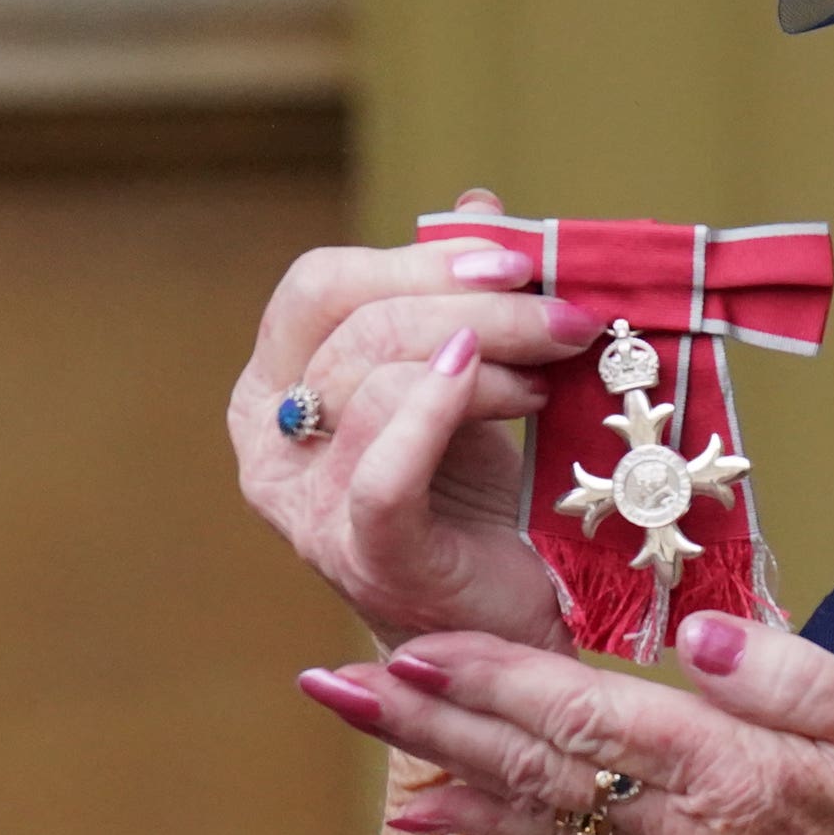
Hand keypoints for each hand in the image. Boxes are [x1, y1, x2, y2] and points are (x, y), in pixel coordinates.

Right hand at [231, 188, 599, 652]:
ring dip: (487, 359)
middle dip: (472, 303)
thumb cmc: (482, 507)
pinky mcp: (363, 557)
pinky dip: (441, 416)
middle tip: (565, 314)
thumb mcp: (468, 383)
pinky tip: (515, 391)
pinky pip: (383, 471)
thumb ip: (459, 298)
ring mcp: (305, 507)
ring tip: (554, 376)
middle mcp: (269, 444)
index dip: (418, 260)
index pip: (321, 287)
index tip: (517, 258)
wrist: (515, 629)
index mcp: (276, 387)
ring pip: (376, 383)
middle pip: (352, 324)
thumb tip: (478, 205)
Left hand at [298, 614, 833, 834]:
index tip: (415, 644)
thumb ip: (808, 679)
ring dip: (440, 753)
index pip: (593, 716)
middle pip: (534, 761)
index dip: (500, 680)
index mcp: (739, 777)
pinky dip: (490, 812)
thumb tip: (703, 633)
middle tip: (328, 680)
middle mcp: (687, 823)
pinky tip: (435, 805)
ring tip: (357, 713)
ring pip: (538, 795)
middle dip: (428, 719)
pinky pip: (565, 831)